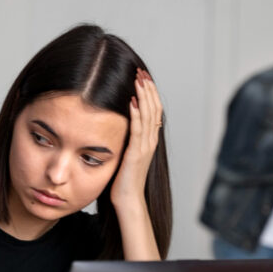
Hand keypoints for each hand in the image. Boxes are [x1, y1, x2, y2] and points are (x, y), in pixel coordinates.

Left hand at [111, 68, 162, 208]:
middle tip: (141, 71)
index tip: (143, 76)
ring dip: (144, 95)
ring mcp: (146, 147)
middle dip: (148, 88)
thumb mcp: (126, 153)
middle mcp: (151, 141)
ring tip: (138, 79)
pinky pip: (138, 129)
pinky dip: (137, 113)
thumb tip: (118, 123)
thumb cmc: (123, 179)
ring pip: (149, 115)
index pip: (154, 110)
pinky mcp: (137, 153)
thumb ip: (126, 138)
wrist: (128, 200)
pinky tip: (132, 100)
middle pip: (154, 108)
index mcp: (149, 140)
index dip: (150, 92)